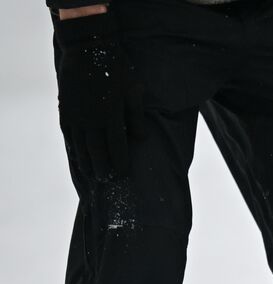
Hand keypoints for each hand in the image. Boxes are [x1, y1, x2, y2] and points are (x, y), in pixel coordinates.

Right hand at [54, 10, 141, 179]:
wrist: (88, 47)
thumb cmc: (118, 68)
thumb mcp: (134, 91)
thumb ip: (137, 117)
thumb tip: (141, 140)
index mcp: (112, 115)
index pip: (117, 148)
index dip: (120, 164)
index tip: (123, 175)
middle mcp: (92, 118)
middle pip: (97, 152)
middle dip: (102, 168)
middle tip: (107, 180)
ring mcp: (76, 114)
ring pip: (80, 146)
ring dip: (86, 162)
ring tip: (92, 175)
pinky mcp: (65, 109)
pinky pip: (68, 134)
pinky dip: (73, 148)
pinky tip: (77, 156)